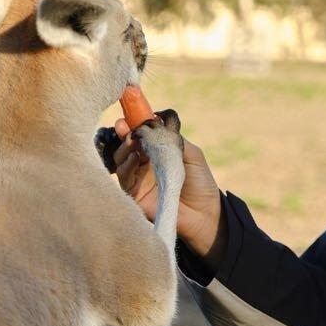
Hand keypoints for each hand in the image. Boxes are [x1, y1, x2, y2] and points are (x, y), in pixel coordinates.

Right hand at [113, 117, 227, 269]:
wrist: (205, 213)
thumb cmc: (200, 183)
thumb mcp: (191, 154)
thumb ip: (173, 138)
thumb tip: (154, 121)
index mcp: (158, 152)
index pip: (141, 134)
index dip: (134, 123)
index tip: (130, 112)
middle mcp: (144, 164)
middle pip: (127, 144)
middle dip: (125, 133)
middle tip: (125, 125)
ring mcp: (138, 179)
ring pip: (121, 159)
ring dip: (124, 147)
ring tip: (132, 140)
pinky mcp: (134, 195)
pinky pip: (123, 177)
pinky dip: (126, 165)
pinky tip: (134, 158)